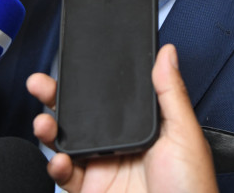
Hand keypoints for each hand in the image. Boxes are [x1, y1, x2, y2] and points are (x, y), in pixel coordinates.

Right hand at [27, 44, 218, 192]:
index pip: (111, 98)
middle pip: (81, 116)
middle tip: (41, 83)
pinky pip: (65, 175)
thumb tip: (167, 53)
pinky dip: (56, 167)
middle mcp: (120, 145)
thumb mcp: (185, 135)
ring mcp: (103, 169)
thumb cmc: (192, 189)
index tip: (74, 63)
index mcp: (143, 128)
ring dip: (50, 129)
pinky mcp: (91, 191)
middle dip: (57, 98)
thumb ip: (171, 93)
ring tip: (44, 122)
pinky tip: (61, 160)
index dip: (90, 81)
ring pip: (66, 142)